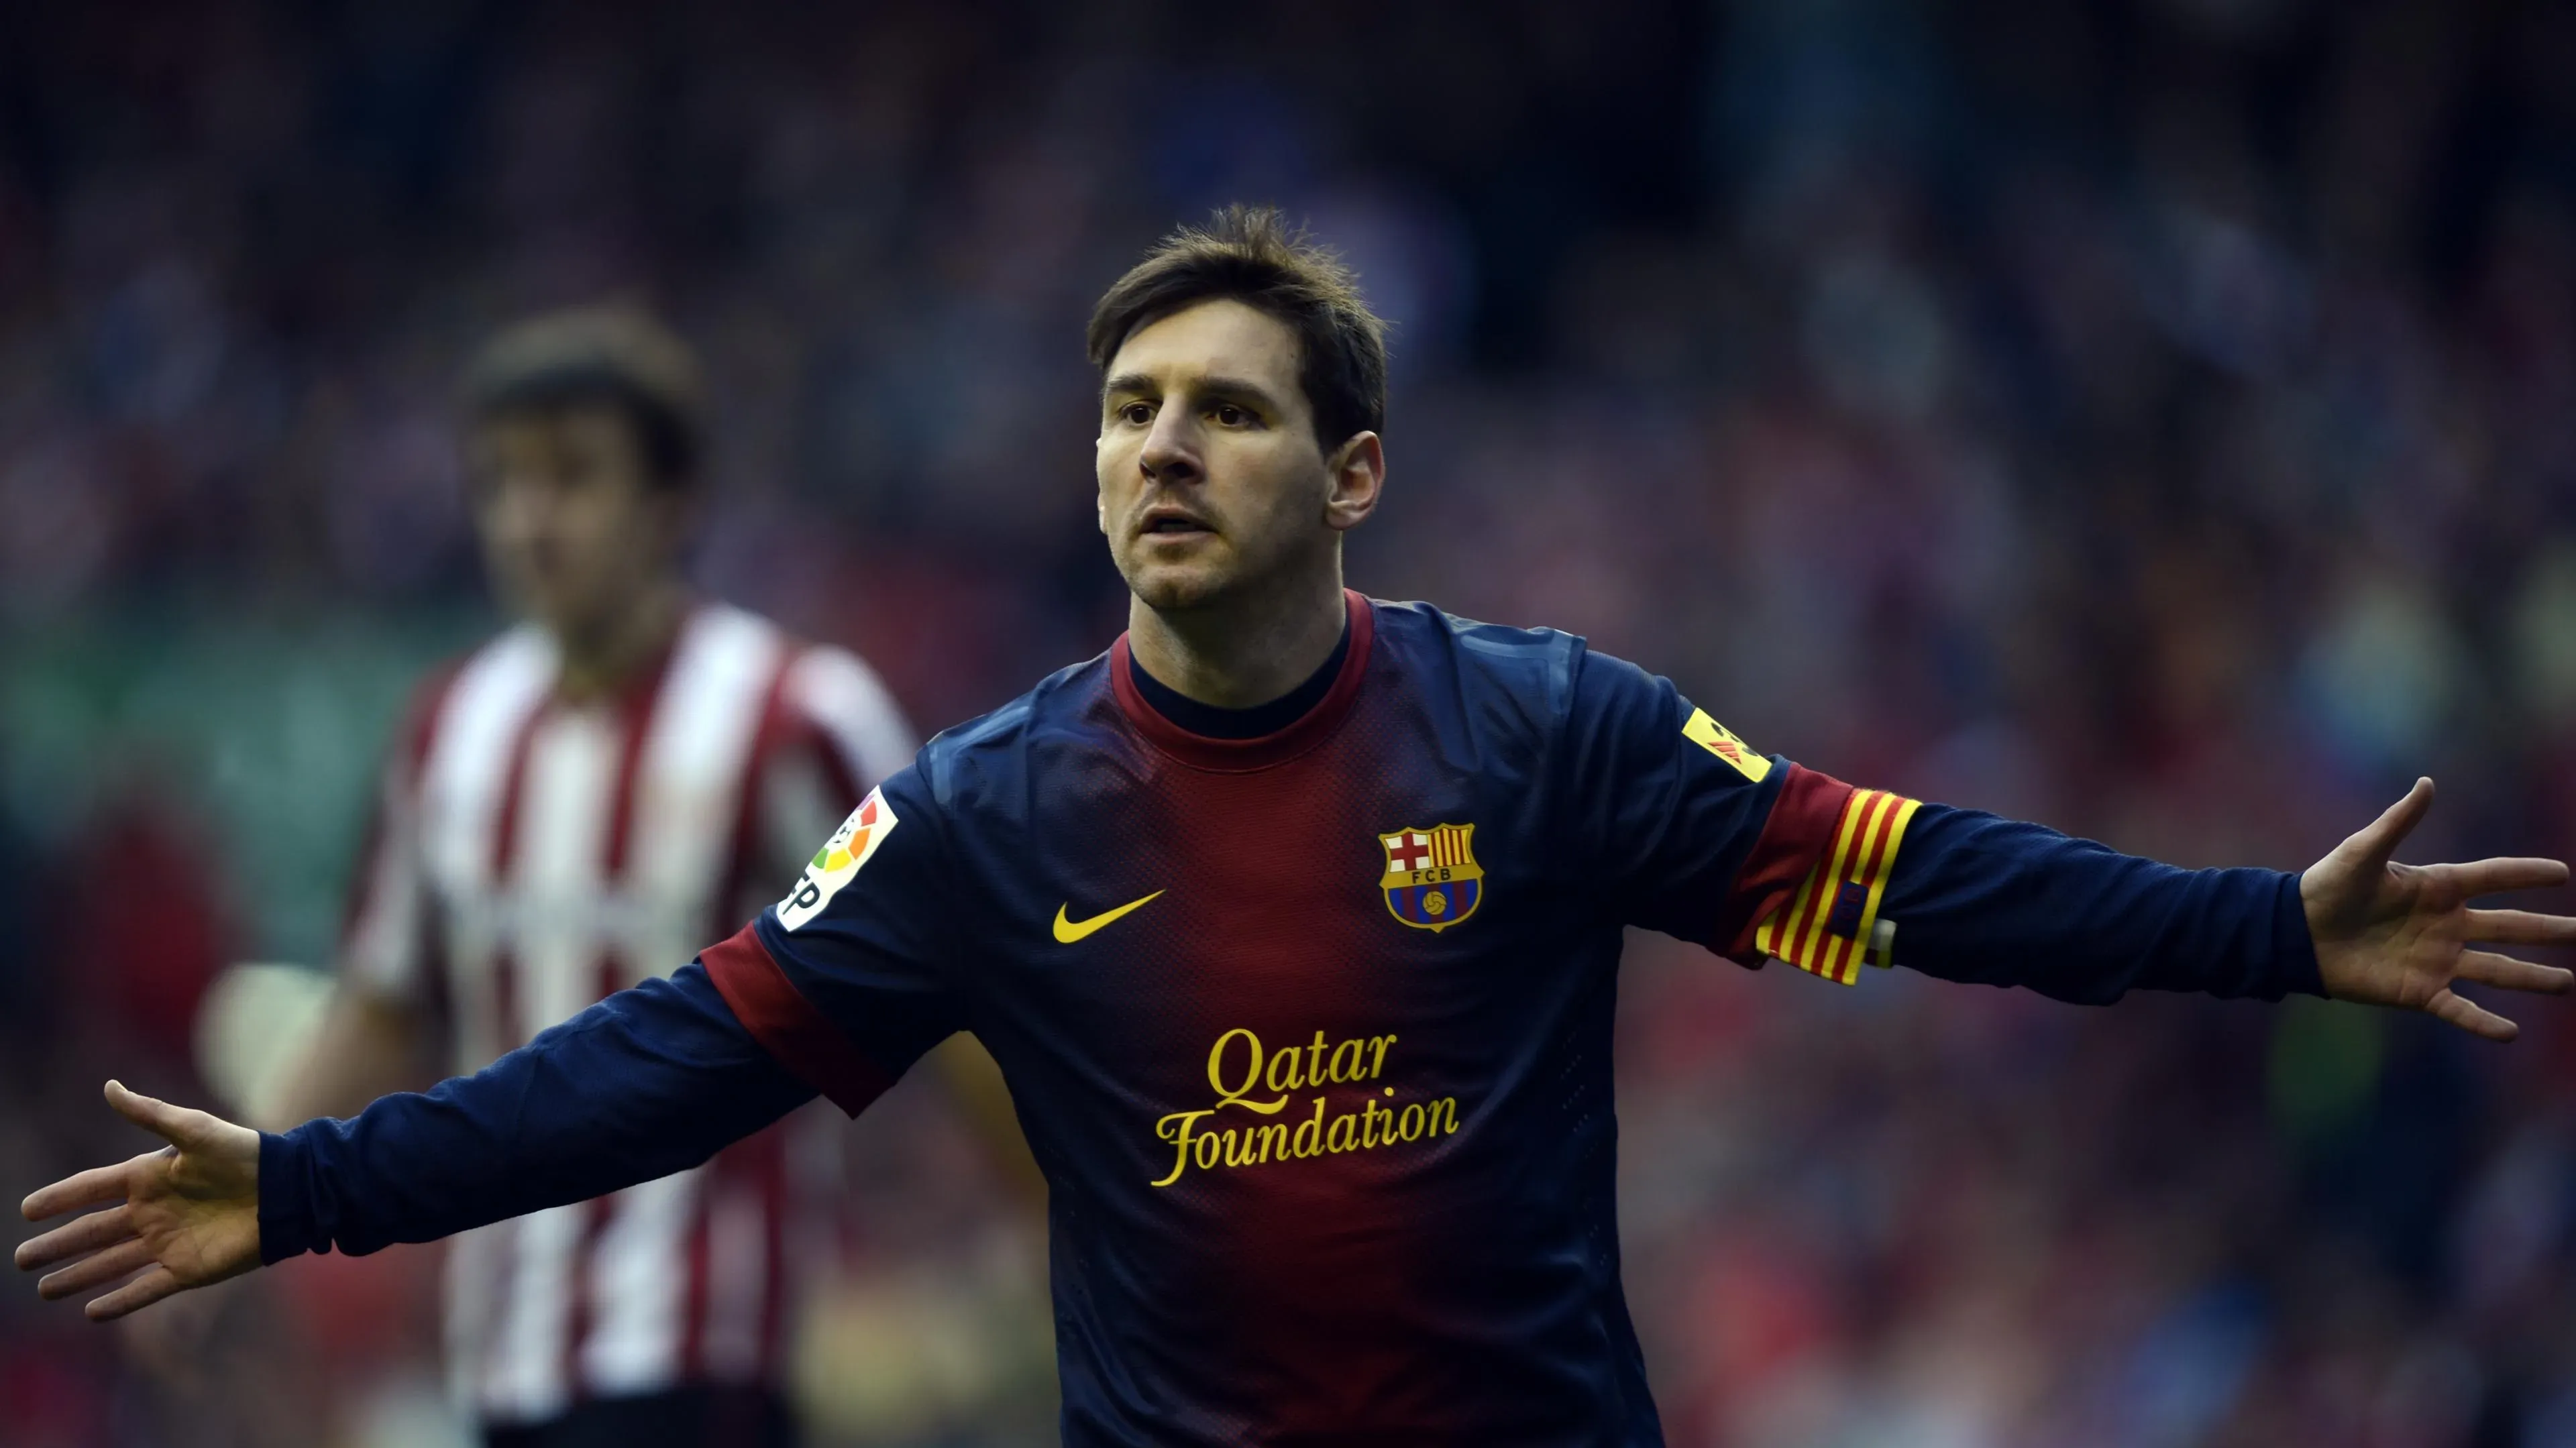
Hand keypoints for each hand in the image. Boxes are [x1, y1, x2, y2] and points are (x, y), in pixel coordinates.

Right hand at [16, 1080, 264, 1319]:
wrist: (287, 1189)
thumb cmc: (243, 1154)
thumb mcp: (194, 1130)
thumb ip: (150, 1113)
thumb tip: (109, 1086)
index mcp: (149, 1178)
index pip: (92, 1189)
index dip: (60, 1199)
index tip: (26, 1209)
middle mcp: (152, 1213)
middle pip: (93, 1231)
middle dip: (57, 1245)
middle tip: (22, 1259)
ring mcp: (168, 1243)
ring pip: (111, 1264)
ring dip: (78, 1276)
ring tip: (45, 1288)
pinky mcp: (189, 1270)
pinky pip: (147, 1289)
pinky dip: (120, 1301)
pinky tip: (92, 1313)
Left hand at [2302, 778, 2575, 1040]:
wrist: (2295, 933)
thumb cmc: (2327, 886)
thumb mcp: (2363, 852)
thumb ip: (2398, 822)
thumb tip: (2427, 783)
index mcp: (2437, 888)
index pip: (2493, 878)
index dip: (2526, 875)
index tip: (2563, 873)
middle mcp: (2446, 924)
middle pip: (2508, 928)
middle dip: (2547, 930)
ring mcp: (2436, 960)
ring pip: (2496, 971)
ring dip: (2532, 978)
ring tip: (2568, 982)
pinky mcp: (2418, 991)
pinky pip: (2459, 1009)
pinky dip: (2483, 1022)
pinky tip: (2511, 1033)